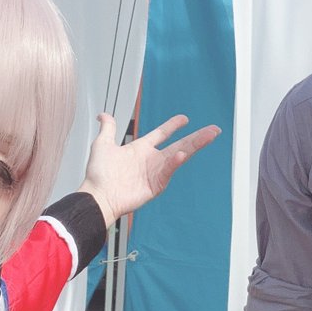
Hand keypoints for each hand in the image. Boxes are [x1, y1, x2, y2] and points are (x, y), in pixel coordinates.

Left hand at [77, 113, 219, 227]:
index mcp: (140, 149)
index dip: (173, 126)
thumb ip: (108, 129)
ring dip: (195, 146)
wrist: (97, 195)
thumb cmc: (98, 175)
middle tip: (213, 130)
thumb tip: (103, 115)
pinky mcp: (156, 185)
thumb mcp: (103, 145)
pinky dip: (175, 162)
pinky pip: (168, 171)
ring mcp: (155, 173)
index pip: (161, 134)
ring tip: (209, 136)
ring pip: (180, 156)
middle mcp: (151, 160)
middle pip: (179, 144)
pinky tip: (182, 154)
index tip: (184, 119)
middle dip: (197, 137)